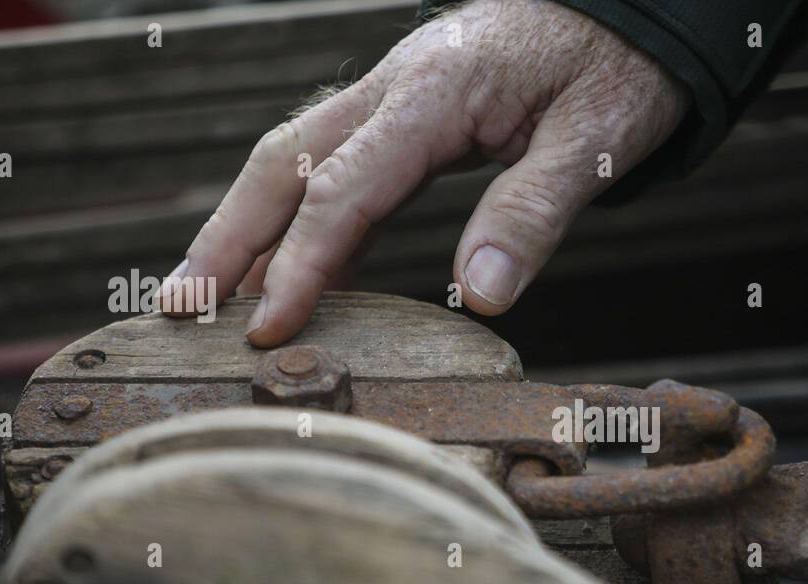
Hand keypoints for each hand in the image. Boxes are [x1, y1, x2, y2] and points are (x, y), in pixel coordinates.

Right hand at [159, 0, 688, 344]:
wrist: (628, 13)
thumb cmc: (617, 69)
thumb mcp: (595, 142)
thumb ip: (535, 212)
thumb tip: (481, 296)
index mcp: (433, 93)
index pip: (344, 188)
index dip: (301, 264)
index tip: (269, 328)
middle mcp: (395, 88)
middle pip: (284, 161)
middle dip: (227, 238)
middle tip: (179, 311)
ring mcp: (393, 97)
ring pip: (294, 158)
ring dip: (244, 225)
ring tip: (206, 297)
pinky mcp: (406, 113)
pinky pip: (333, 163)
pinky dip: (298, 216)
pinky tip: (285, 263)